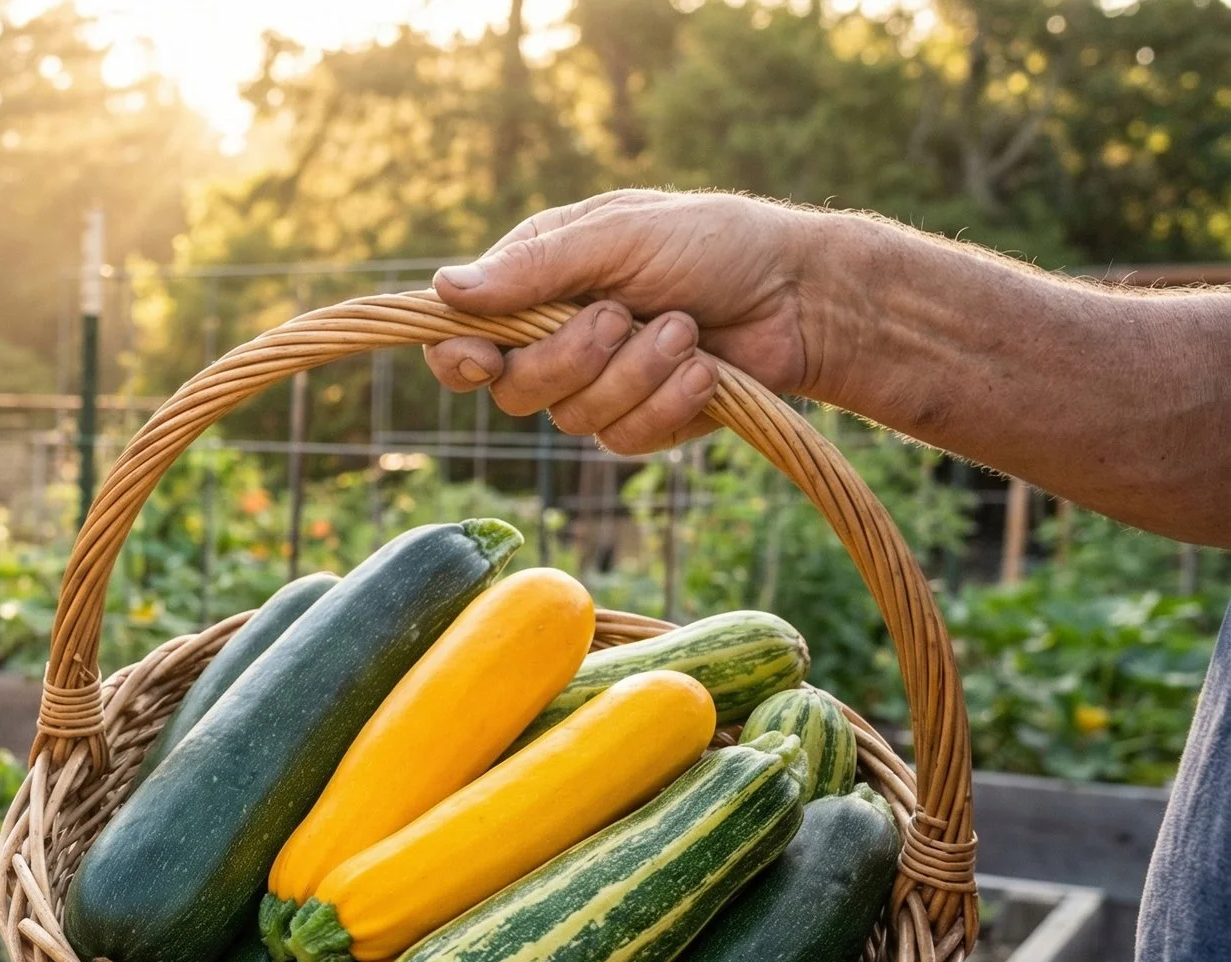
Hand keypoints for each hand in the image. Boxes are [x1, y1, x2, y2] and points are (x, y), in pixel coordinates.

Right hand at [423, 190, 848, 454]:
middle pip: (511, 388)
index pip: (461, 335)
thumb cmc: (715, 243)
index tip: (484, 360)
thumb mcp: (622, 236)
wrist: (804, 297)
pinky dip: (667, 403)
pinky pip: (622, 439)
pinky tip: (706, 371)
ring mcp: (596, 384)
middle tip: (622, 316)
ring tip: (686, 331)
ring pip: (571, 418)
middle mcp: (555, 335)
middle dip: (571, 357)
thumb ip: (536, 267)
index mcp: (536, 280)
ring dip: (636, 373)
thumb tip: (444, 288)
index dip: (460, 357)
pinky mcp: (639, 422)